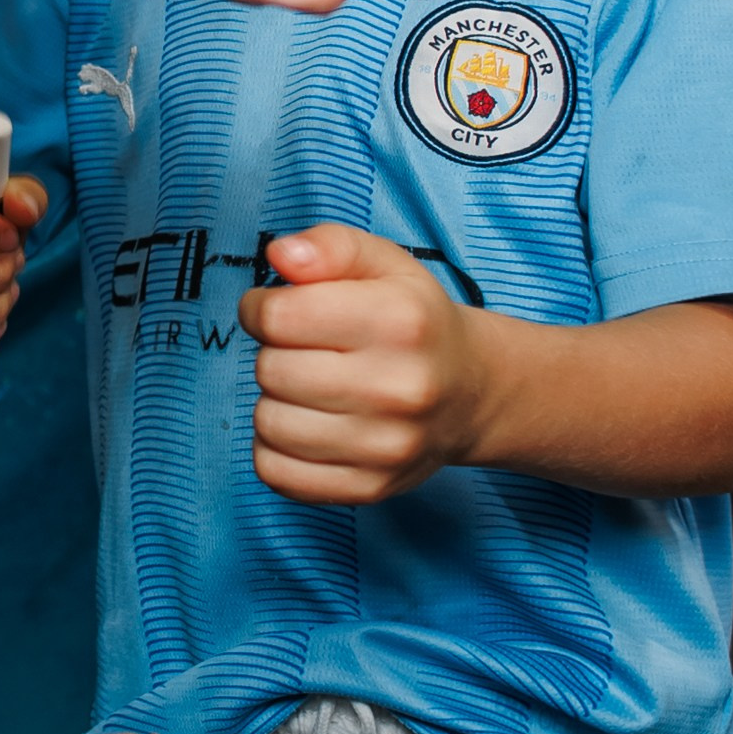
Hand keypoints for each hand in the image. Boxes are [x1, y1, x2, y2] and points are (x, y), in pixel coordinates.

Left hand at [240, 226, 486, 504]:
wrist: (471, 392)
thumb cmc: (413, 321)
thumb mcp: (383, 263)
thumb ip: (330, 245)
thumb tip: (281, 255)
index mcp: (400, 321)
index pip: (279, 317)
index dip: (261, 308)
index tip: (275, 310)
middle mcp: (399, 388)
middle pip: (271, 371)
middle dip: (273, 354)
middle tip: (302, 350)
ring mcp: (387, 446)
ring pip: (269, 424)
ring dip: (275, 401)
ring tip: (308, 388)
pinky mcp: (370, 488)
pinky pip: (276, 472)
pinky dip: (275, 448)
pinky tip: (306, 425)